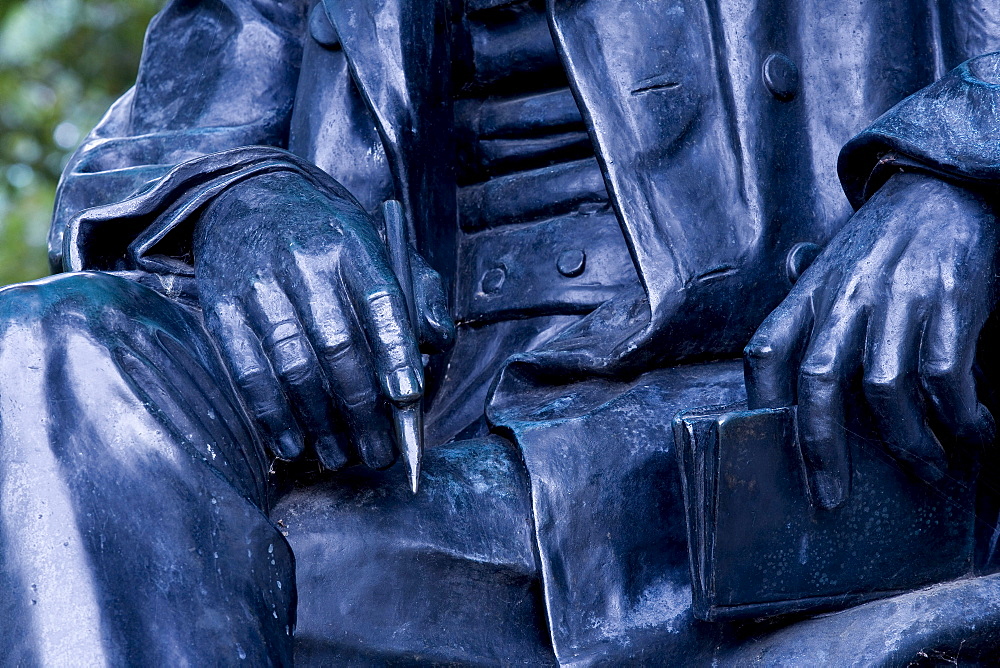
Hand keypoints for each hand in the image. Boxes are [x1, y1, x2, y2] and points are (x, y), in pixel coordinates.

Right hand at [193, 170, 453, 469]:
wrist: (244, 194)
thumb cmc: (325, 236)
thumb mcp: (377, 242)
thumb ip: (417, 290)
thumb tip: (436, 341)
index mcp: (352, 242)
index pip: (381, 299)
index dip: (395, 351)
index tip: (408, 398)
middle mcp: (304, 260)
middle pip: (338, 344)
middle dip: (363, 408)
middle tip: (380, 453)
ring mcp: (258, 283)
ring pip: (293, 366)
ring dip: (320, 422)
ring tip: (341, 457)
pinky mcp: (220, 305)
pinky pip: (247, 372)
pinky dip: (271, 416)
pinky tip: (292, 444)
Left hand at [745, 172, 998, 507]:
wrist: (944, 187)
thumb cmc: (882, 244)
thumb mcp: (830, 270)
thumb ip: (805, 317)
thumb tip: (774, 373)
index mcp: (808, 295)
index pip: (765, 352)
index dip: (758, 405)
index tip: (762, 453)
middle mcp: (844, 297)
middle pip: (817, 381)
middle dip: (820, 448)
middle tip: (832, 497)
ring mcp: (896, 298)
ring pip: (884, 388)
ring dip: (907, 442)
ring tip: (928, 467)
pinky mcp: (949, 300)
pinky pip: (945, 375)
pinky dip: (961, 415)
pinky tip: (975, 430)